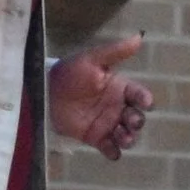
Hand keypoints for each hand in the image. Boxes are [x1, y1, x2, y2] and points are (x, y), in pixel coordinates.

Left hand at [49, 33, 152, 159]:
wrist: (43, 91)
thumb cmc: (69, 73)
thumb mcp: (92, 59)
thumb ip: (115, 51)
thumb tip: (139, 37)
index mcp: (120, 89)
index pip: (139, 95)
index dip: (145, 100)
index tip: (146, 103)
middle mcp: (118, 107)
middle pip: (137, 118)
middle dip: (137, 122)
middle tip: (130, 122)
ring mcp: (107, 123)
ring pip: (127, 135)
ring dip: (129, 138)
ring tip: (123, 138)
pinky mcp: (95, 137)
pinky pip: (110, 148)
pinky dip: (114, 152)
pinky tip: (112, 151)